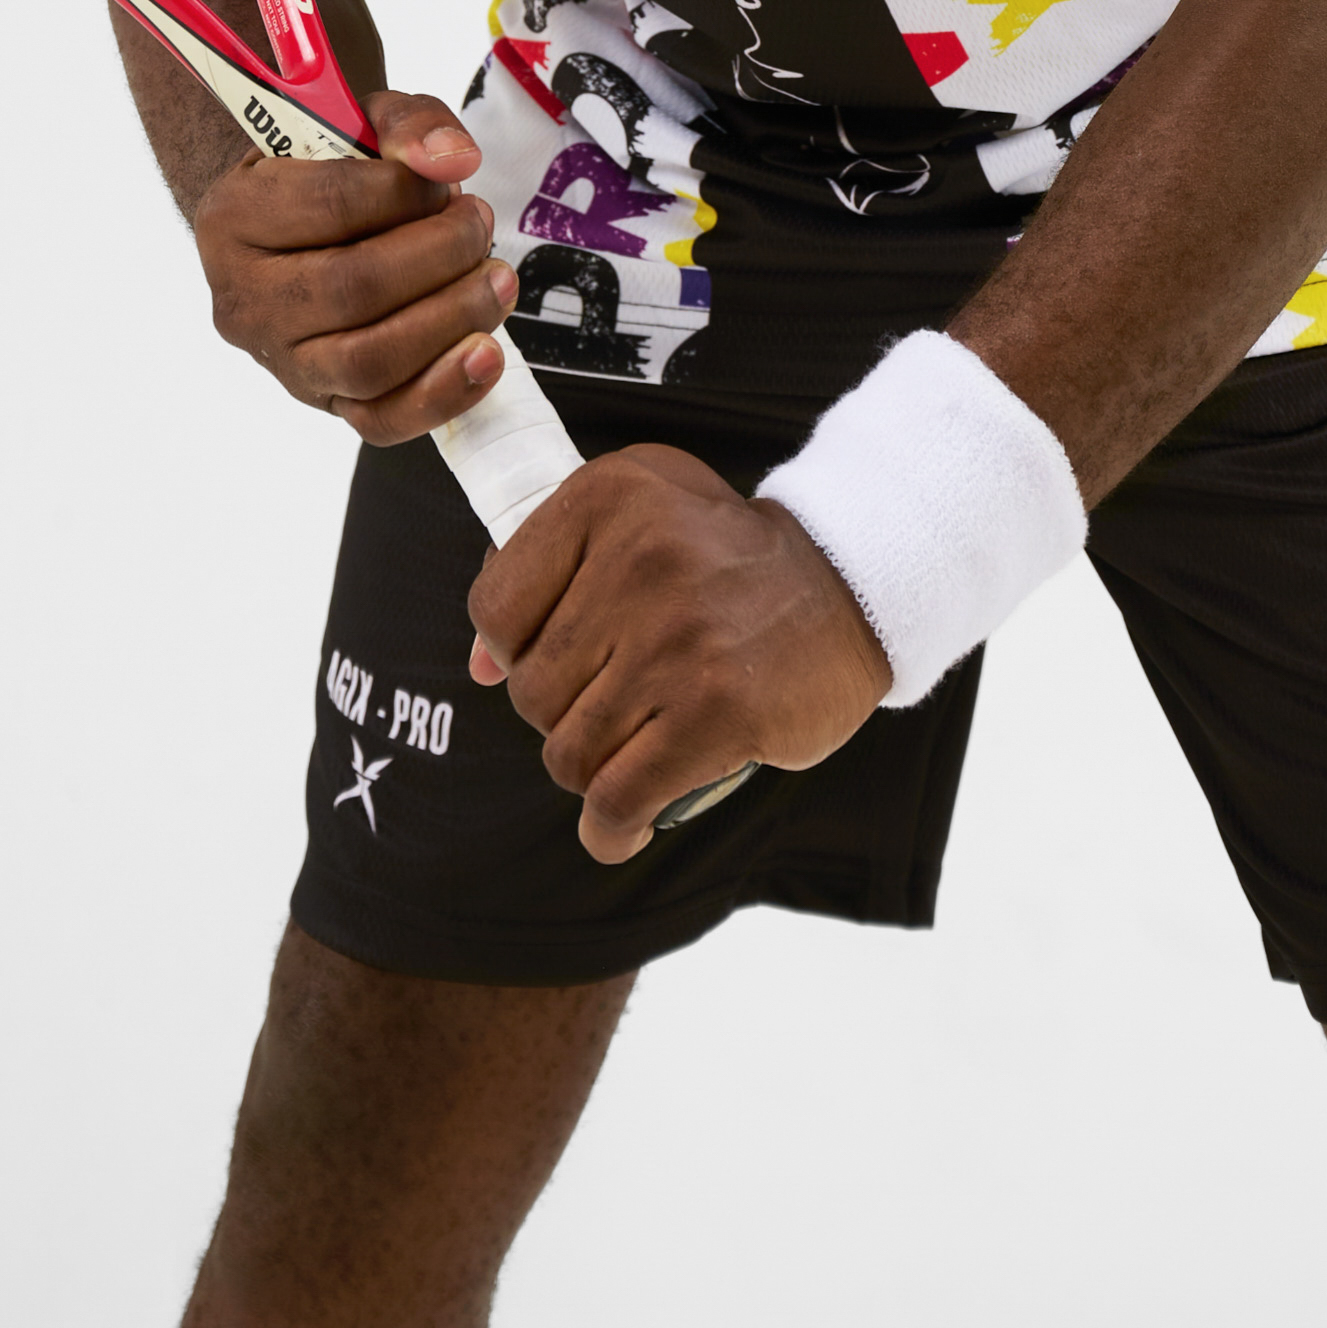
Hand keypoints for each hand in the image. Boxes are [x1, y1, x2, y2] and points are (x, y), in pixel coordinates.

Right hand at [192, 89, 516, 440]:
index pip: (331, 205)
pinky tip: (485, 353)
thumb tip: (452, 159)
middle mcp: (244, 299)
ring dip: (452, 318)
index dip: (407, 192)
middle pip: (353, 289)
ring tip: (495, 279)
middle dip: (440, 254)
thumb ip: (409, 124)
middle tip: (477, 223)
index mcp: (234, 217)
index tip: (446, 179)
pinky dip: (443, 393)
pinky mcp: (323, 402)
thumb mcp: (360, 121)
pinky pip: (381, 419)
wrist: (298, 229)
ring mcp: (282, 360)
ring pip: (369, 361)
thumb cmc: (330, 171)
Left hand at [467, 444, 890, 860]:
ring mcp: (678, 639)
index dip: (514, 652)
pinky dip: (611, 828)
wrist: (848, 584)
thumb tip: (479, 667)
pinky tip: (624, 826)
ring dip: (592, 773)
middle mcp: (638, 560)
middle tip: (617, 707)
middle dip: (563, 717)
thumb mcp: (638, 512)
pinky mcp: (719, 711)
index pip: (495, 609)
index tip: (561, 658)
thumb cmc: (727, 555)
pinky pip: (620, 798)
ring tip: (633, 753)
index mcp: (605, 498)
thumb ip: (548, 571)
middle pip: (532, 692)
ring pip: (570, 752)